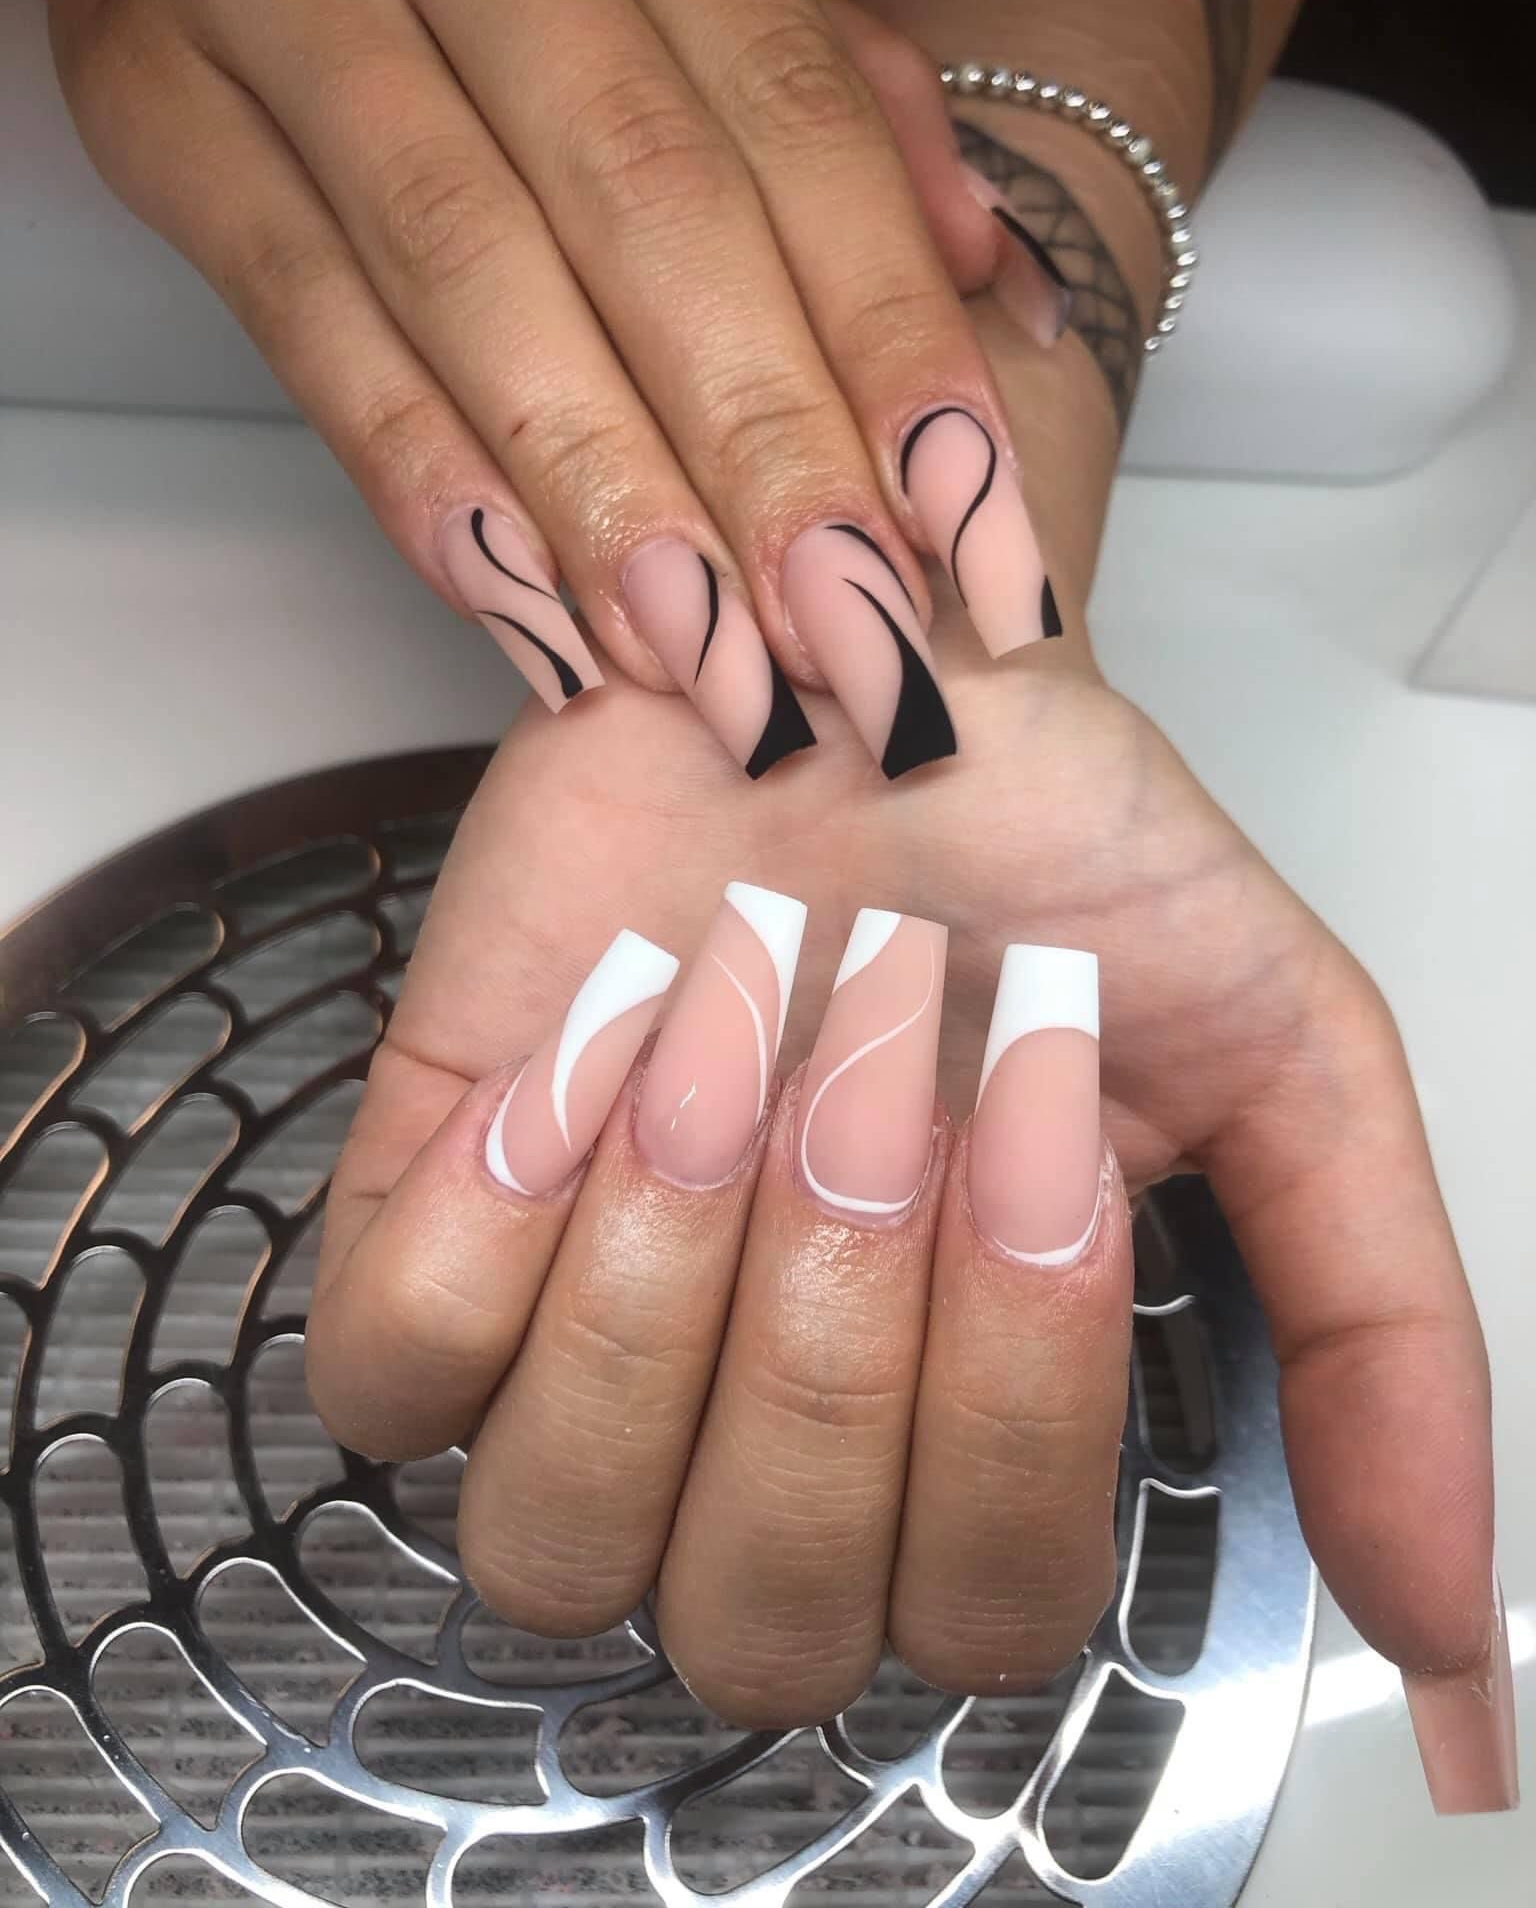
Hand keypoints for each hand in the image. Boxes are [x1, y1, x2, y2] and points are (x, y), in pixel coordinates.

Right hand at [11, 0, 1067, 774]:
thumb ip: (832, 95)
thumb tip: (988, 281)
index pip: (795, 121)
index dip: (889, 341)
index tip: (965, 531)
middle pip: (647, 207)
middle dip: (765, 452)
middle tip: (850, 643)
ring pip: (475, 277)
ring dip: (603, 497)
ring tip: (707, 664)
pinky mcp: (159, 104)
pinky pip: (307, 326)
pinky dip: (423, 480)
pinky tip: (528, 609)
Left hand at [307, 622, 1507, 1804]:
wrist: (847, 658)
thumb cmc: (1041, 853)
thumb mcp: (1280, 1059)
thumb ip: (1376, 1335)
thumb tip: (1449, 1632)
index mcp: (963, 1445)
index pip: (977, 1613)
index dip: (1007, 1388)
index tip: (1029, 1102)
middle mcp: (755, 1461)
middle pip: (761, 1613)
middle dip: (834, 1316)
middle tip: (877, 1046)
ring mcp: (562, 1372)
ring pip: (554, 1537)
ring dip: (665, 1267)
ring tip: (730, 1024)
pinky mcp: (413, 1249)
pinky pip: (393, 1376)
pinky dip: (500, 1217)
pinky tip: (595, 1046)